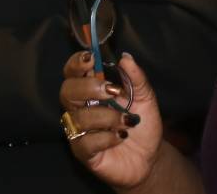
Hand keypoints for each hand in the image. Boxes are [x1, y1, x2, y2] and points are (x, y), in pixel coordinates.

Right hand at [60, 51, 163, 190]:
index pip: (73, 73)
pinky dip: (107, 137)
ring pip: (79, 118)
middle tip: (111, 91)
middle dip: (88, 88)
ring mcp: (80, 131)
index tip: (90, 58)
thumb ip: (136, 78)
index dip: (76, 63)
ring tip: (128, 121)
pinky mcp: (83, 153)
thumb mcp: (146, 97)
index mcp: (92, 91)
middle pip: (66, 92)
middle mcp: (81, 109)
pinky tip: (120, 137)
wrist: (149, 157)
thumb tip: (125, 58)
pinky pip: (85, 142)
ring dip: (107, 117)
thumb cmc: (142, 125)